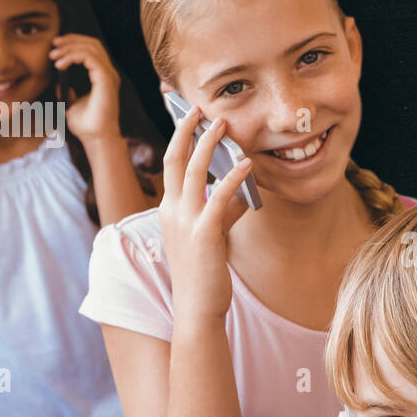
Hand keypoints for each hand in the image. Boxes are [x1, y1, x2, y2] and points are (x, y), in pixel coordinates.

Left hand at [50, 33, 121, 143]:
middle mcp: (108, 74)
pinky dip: (73, 56)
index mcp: (102, 77)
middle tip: (53, 44)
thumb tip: (58, 81)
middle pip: (92, 44)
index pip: (92, 49)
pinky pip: (90, 58)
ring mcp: (108, 76)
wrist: (95, 138)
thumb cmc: (86, 125)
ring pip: (91, 48)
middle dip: (71, 40)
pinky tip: (60, 64)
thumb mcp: (71, 104)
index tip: (55, 46)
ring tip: (53, 55)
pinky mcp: (106, 80)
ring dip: (70, 48)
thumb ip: (67, 90)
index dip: (74, 43)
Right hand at [158, 103, 253, 321]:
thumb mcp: (212, 236)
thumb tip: (241, 194)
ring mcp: (185, 221)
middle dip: (187, 130)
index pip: (171, 165)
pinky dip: (234, 178)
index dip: (178, 138)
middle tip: (201, 108)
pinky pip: (219, 198)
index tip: (189, 117)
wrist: (197, 307)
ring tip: (224, 124)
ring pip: (195, 172)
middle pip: (175, 159)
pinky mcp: (204, 233)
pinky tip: (248, 164)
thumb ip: (224, 212)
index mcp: (169, 209)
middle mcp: (172, 211)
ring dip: (209, 144)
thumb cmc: (205, 273)